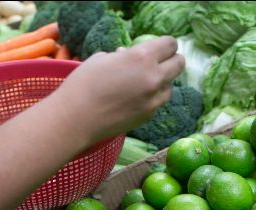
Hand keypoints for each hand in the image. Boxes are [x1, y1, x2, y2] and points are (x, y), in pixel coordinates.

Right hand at [52, 36, 184, 142]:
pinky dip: (151, 98)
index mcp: (142, 57)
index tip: (159, 48)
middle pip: (179, 64)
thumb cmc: (83, 83)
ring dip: (162, 82)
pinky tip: (135, 98)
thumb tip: (127, 55)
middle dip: (171, 61)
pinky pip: (158, 103)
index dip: (166, 45)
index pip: (170, 44)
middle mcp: (154, 77)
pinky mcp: (148, 116)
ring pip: (170, 86)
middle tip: (159, 63)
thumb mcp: (102, 59)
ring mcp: (153, 100)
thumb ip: (122, 56)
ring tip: (144, 83)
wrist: (76, 118)